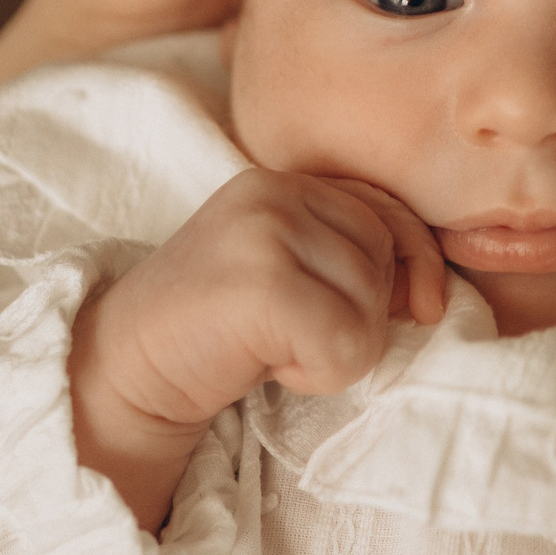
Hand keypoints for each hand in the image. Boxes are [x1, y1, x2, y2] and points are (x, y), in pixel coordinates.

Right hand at [69, 170, 447, 529]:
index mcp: (282, 182)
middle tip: (293, 336)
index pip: (390, 212)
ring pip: (370, 306)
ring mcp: (264, 232)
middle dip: (361, 314)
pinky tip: (268, 365)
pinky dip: (319, 373)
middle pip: (384, 259)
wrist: (124, 370)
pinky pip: (347, 343)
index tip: (419, 309)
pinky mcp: (260, 284)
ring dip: (336, 350)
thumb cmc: (214, 332)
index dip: (417, 265)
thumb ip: (345, 257)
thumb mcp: (285, 273)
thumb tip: (431, 293)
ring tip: (274, 348)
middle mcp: (273, 192)